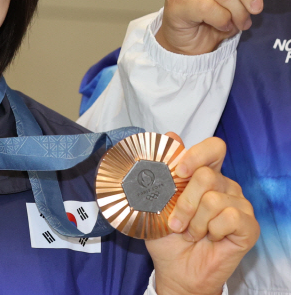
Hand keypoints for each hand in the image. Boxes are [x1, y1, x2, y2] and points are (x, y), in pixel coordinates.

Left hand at [146, 133, 258, 294]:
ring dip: (195, 222)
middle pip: (207, 176)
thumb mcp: (155, 201)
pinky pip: (230, 217)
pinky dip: (212, 230)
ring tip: (192, 233)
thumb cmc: (167, 235)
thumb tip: (170, 136)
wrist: (176, 268)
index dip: (196, 154)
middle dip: (184, 202)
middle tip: (176, 222)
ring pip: (214, 199)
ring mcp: (239, 204)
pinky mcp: (248, 225)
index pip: (213, 148)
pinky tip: (210, 238)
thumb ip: (162, 170)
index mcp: (205, 175)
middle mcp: (225, 185)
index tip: (177, 171)